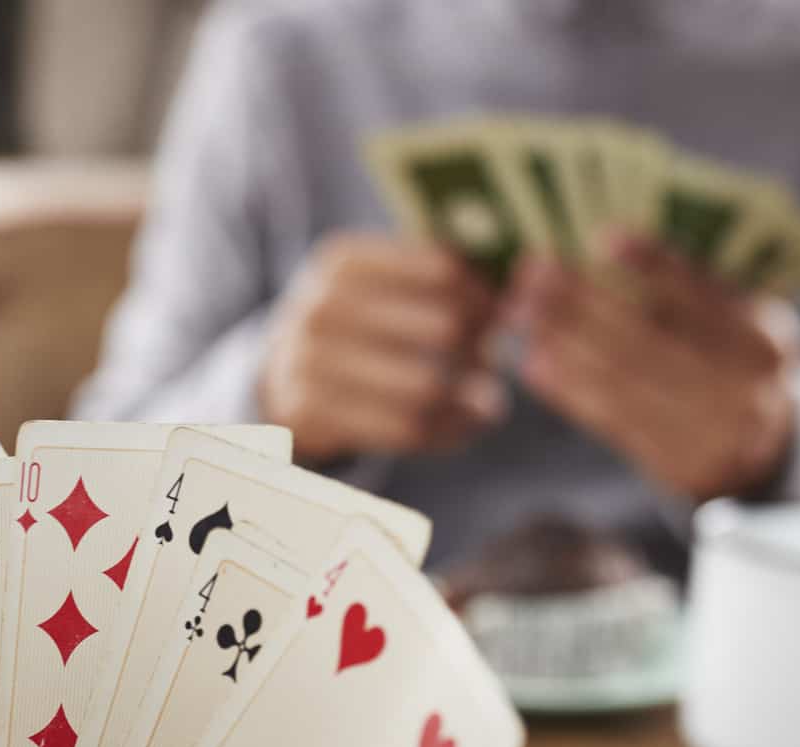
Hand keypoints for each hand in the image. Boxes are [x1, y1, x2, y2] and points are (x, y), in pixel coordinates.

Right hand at [259, 232, 505, 465]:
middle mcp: (321, 306)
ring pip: (426, 389)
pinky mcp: (312, 413)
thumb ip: (433, 274)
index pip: (443, 270)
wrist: (280, 378)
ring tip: (488, 400)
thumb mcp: (376, 284)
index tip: (505, 313)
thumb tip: (519, 282)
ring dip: (471, 399)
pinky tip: (465, 425)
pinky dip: (448, 431)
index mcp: (343, 261)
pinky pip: (405, 430)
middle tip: (495, 358)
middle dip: (483, 348)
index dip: (486, 296)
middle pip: (442, 329)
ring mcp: (309, 362)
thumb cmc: (354, 327)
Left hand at [512, 239, 799, 499]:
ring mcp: (710, 434)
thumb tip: (606, 246)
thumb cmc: (734, 363)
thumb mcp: (739, 325)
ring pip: (623, 383)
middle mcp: (744, 391)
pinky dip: (568, 390)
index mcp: (766, 341)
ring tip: (522, 311)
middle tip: (534, 271)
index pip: (705, 298)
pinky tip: (534, 362)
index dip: (656, 266)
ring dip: (563, 343)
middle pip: (651, 341)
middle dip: (584, 302)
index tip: (602, 236)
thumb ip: (696, 293)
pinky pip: (611, 422)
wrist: (762, 450)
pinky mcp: (675, 466)